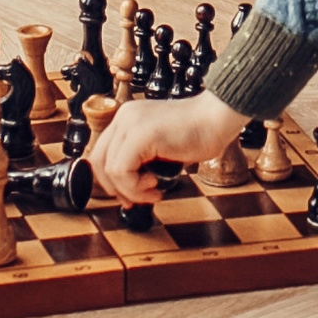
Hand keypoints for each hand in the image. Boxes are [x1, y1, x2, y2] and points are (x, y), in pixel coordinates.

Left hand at [92, 90, 242, 202]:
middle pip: (99, 162)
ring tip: (153, 191)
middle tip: (138, 199)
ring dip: (130, 190)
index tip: (129, 196)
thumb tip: (128, 189)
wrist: (218, 117)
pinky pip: (122, 171)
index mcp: (128, 118)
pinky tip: (156, 185)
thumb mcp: (161, 147)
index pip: (102, 154)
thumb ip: (143, 160)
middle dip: (116, 189)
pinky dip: (135, 187)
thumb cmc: (199, 132)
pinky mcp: (140, 134)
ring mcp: (130, 123)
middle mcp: (124, 117)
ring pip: (110, 170)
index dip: (112, 181)